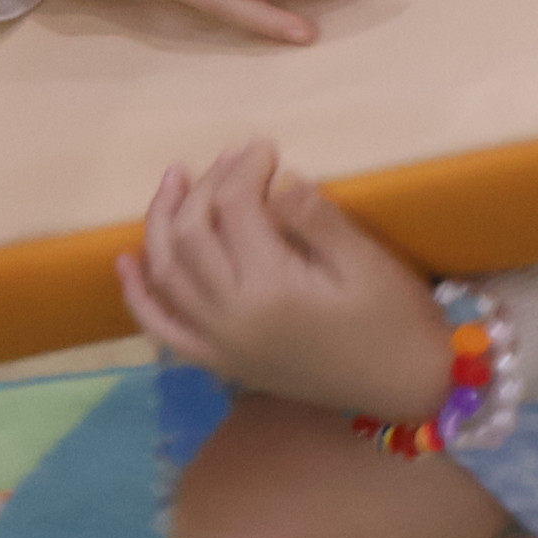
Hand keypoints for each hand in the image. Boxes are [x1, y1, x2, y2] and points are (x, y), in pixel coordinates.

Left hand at [115, 141, 455, 420]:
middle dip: (205, 187)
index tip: (266, 146)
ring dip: (162, 223)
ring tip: (175, 182)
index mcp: (270, 288)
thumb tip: (273, 179)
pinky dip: (140, 295)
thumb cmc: (395, 321)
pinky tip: (128, 262)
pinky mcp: (220, 362)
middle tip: (232, 158)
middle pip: (191, 233)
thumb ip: (313, 218)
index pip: (234, 208)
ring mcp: (219, 344)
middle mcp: (230, 317)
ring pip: (167, 272)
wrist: (409, 390)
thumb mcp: (365, 262)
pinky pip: (163, 328)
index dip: (244, 167)